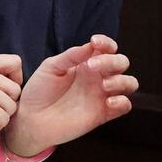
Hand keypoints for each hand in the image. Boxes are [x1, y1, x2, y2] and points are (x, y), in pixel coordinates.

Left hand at [3, 34, 136, 156]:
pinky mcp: (103, 114)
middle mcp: (97, 77)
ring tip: (104, 85)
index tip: (95, 42)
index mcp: (85, 62)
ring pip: (129, 83)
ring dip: (121, 80)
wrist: (32, 119)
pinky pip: (125, 105)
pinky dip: (123, 101)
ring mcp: (101, 95)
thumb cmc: (39, 91)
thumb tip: (90, 45)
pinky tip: (108, 101)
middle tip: (92, 67)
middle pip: (121, 62)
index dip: (106, 42)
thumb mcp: (51, 67)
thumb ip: (71, 56)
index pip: (105, 48)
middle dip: (112, 61)